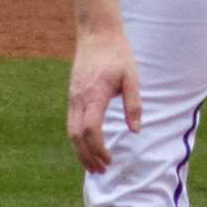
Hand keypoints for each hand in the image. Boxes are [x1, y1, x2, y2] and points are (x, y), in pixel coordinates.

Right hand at [67, 27, 142, 174]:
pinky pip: (71, 123)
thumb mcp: (132, 77)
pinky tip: (87, 146)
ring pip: (70, 131)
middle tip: (101, 172)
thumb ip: (133, 104)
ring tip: (93, 166)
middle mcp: (79, 99)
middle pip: (76, 136)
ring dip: (80, 151)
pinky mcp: (73, 95)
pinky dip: (77, 139)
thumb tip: (135, 130)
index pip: (90, 131)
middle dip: (87, 157)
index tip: (109, 161)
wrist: (96, 34)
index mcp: (94, 95)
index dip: (98, 150)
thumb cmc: (117, 54)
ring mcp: (73, 97)